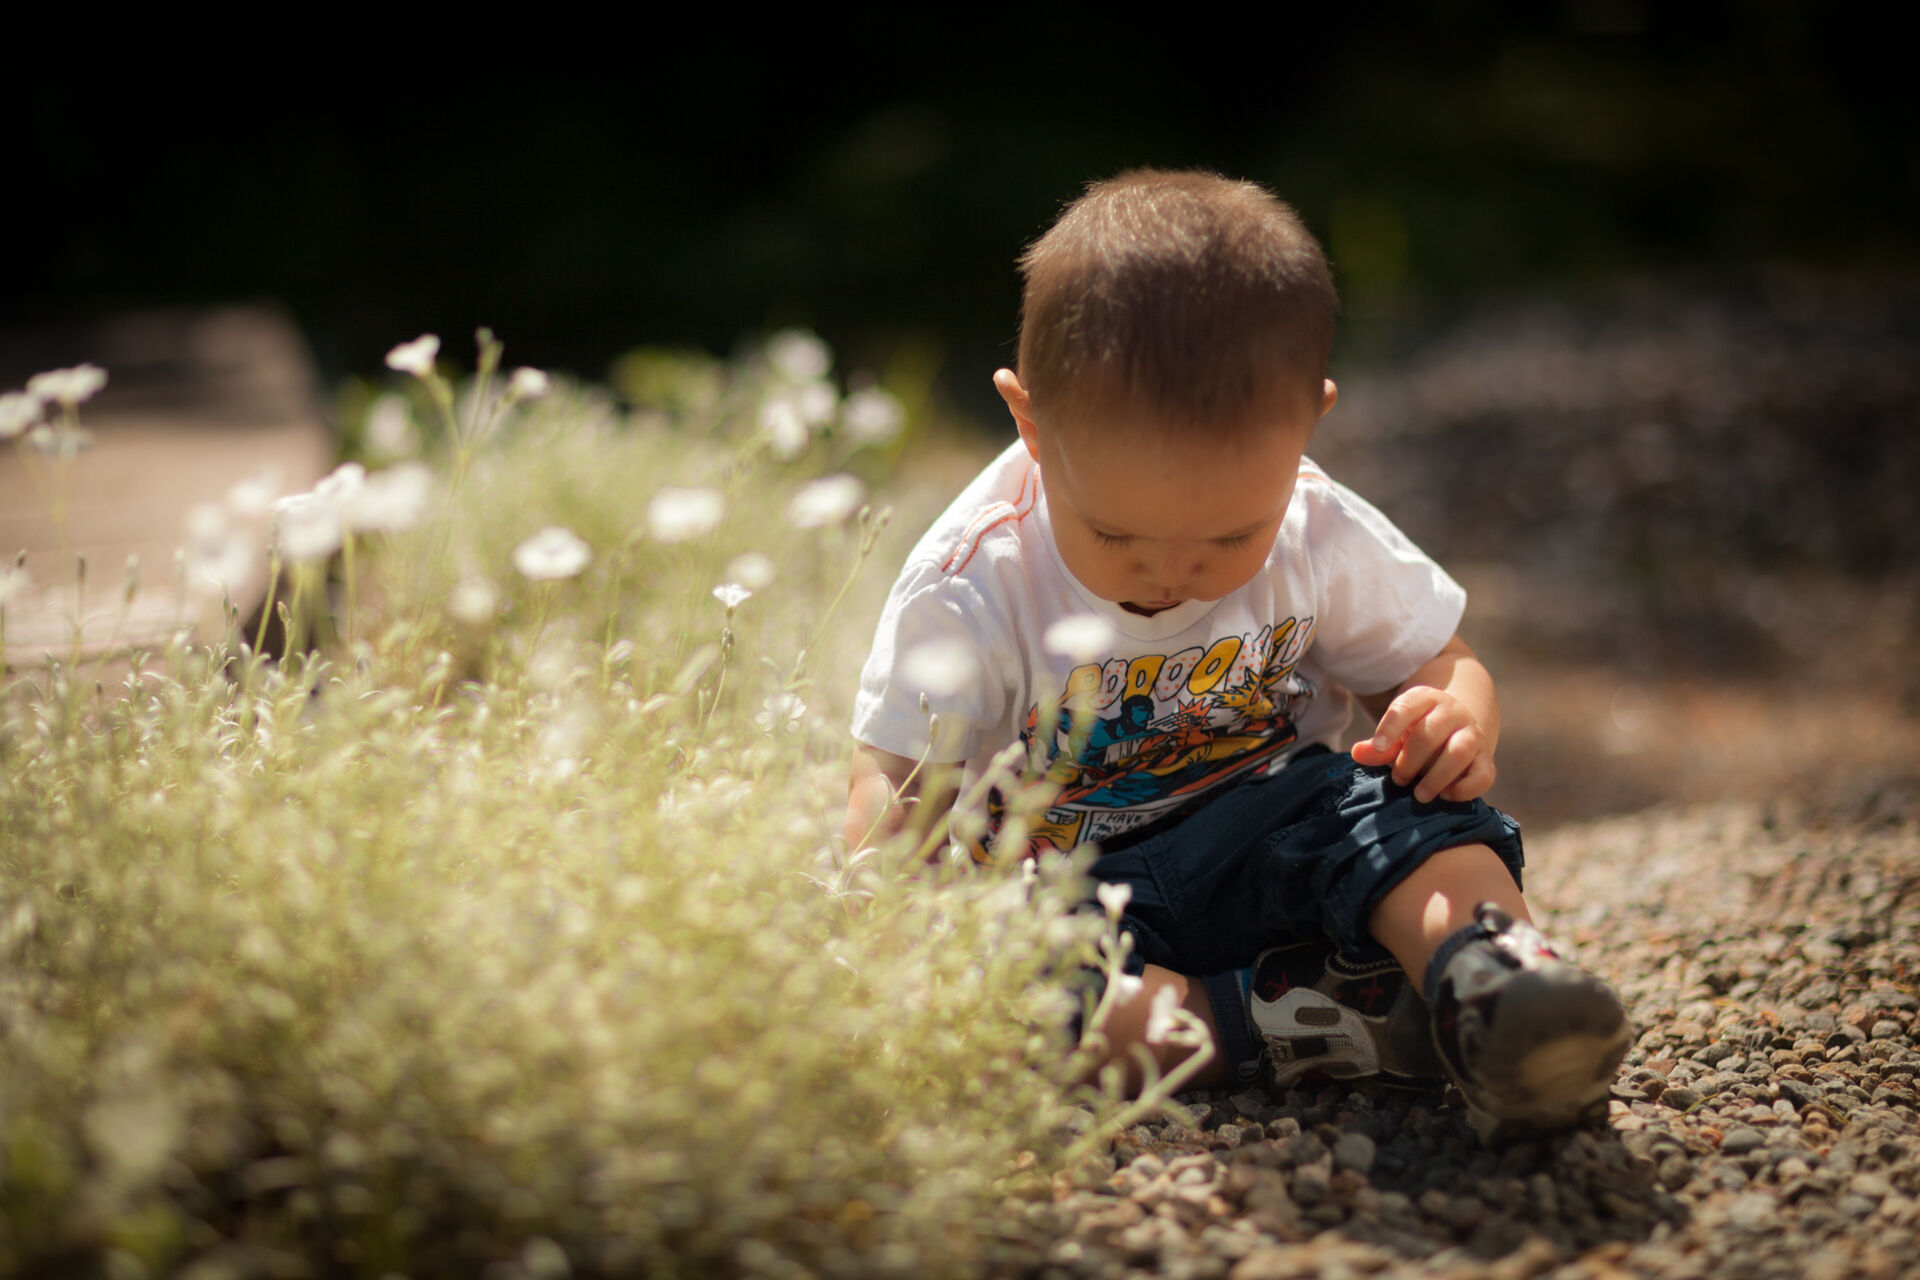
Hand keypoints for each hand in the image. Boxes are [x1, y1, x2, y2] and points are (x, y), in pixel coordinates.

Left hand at [1349, 684, 1495, 803]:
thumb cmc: (1416, 734)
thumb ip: (1378, 746)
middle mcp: (1452, 713)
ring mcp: (1473, 734)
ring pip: (1459, 751)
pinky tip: (1446, 796)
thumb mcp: (1395, 734)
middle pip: (1430, 733)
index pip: (1406, 708)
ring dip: (1437, 777)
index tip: (1379, 748)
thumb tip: (1358, 752)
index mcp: (1425, 700)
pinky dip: (1465, 790)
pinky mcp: (1486, 758)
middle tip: (1398, 779)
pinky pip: (1484, 775)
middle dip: (1410, 760)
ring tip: (1419, 795)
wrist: (1455, 727)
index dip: (1390, 728)